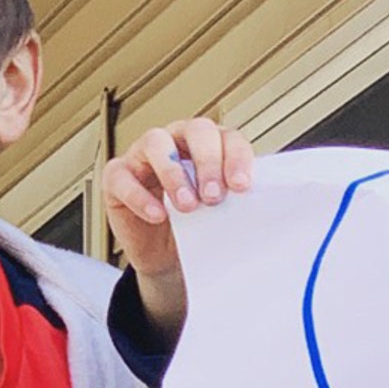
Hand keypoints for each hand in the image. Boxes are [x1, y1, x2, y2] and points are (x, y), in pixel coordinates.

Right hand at [102, 118, 253, 340]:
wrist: (169, 256)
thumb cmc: (199, 226)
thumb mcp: (222, 212)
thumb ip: (237, 198)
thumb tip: (271, 204)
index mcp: (210, 145)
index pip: (228, 136)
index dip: (236, 157)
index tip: (241, 186)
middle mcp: (177, 142)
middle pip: (195, 130)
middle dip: (208, 161)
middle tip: (214, 196)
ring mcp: (144, 155)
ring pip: (156, 142)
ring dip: (174, 173)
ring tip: (188, 205)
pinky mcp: (117, 177)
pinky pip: (122, 176)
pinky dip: (139, 195)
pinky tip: (157, 214)